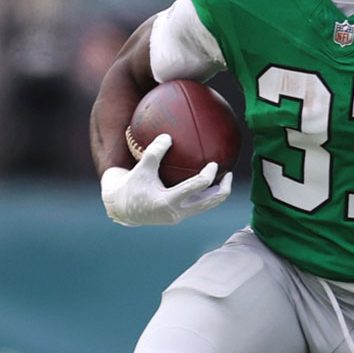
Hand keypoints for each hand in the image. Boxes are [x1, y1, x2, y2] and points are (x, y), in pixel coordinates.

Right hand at [99, 134, 232, 225]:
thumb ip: (154, 152)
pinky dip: (208, 194)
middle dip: (224, 188)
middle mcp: (178, 212)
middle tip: (229, 173)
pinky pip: (201, 205)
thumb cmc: (132, 186)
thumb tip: (168, 136)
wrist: (123, 209)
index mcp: (168, 202)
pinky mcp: (181, 216)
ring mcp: (181, 216)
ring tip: (226, 177)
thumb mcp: (141, 168)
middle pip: (211, 201)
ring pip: (209, 205)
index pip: (197, 187)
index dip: (209, 174)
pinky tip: (211, 181)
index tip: (214, 163)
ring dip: (219, 193)